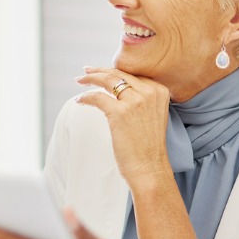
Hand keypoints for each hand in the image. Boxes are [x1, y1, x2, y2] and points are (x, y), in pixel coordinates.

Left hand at [76, 67, 172, 189]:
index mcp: (159, 91)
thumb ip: (142, 101)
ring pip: (107, 80)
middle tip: (86, 71)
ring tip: (80, 81)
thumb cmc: (148, 148)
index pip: (132, 74)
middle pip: (119, 73)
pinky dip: (86, 97)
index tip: (101, 71)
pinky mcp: (119, 112)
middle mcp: (149, 92)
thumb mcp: (152, 116)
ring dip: (90, 79)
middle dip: (100, 70)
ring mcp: (135, 101)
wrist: (150, 168)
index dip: (114, 71)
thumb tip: (119, 91)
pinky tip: (80, 100)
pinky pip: (97, 97)